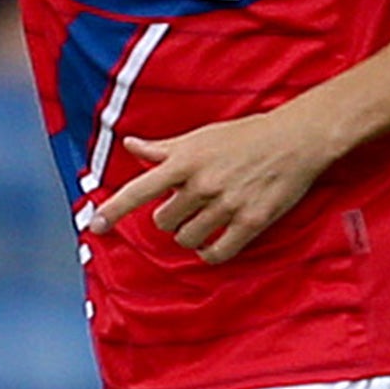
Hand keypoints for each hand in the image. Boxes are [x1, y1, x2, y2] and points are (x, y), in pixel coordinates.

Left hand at [88, 109, 339, 265]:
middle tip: (188, 206)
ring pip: (187, 239)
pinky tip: (214, 244)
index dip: (113, 209)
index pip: (139, 189)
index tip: (94, 226)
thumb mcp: (201, 136)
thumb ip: (164, 147)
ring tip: (205, 219)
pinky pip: (217, 253)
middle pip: (163, 222)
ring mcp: (226, 205)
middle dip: (170, 218)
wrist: (294, 140)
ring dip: (191, 235)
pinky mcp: (250, 222)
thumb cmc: (246, 135)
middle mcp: (202, 184)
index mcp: (186, 160)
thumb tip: (132, 144)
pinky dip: (210, 253)